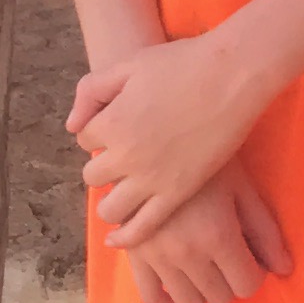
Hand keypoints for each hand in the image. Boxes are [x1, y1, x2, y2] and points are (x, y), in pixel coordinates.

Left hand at [71, 29, 264, 247]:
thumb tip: (72, 126)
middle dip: (103, 166)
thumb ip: (91, 90)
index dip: (98, 131)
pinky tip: (116, 238)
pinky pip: (141, 227)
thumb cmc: (181, 64)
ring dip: (110, 201)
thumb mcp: (128, 65)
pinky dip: (125, 237)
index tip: (116, 126)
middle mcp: (125, 156)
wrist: (231, 77)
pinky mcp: (177, 194)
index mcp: (111, 122)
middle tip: (123, 157)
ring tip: (121, 194)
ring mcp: (151, 179)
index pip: (84, 138)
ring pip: (110, 208)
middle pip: (93, 176)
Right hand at [122, 168, 294, 302]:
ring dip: (202, 291)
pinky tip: (177, 287)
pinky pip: (151, 299)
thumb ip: (265, 231)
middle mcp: (187, 253)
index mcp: (218, 235)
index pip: (247, 285)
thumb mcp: (242, 188)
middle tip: (226, 256)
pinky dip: (167, 302)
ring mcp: (157, 257)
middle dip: (229, 280)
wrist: (153, 138)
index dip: (253, 273)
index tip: (250, 256)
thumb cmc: (206, 160)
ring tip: (203, 267)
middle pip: (220, 297)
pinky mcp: (134, 255)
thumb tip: (284, 270)